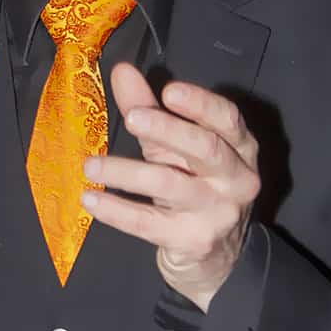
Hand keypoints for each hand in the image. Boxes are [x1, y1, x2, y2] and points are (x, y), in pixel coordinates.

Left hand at [81, 63, 260, 312]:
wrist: (214, 259)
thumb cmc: (193, 188)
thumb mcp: (173, 147)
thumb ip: (149, 108)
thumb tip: (122, 71)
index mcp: (240, 148)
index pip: (227, 119)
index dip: (201, 103)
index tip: (169, 90)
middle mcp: (237, 179)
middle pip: (206, 149)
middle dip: (168, 130)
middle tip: (132, 118)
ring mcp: (218, 213)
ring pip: (171, 186)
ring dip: (126, 172)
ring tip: (90, 165)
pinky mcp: (194, 241)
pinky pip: (150, 224)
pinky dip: (117, 211)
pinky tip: (91, 200)